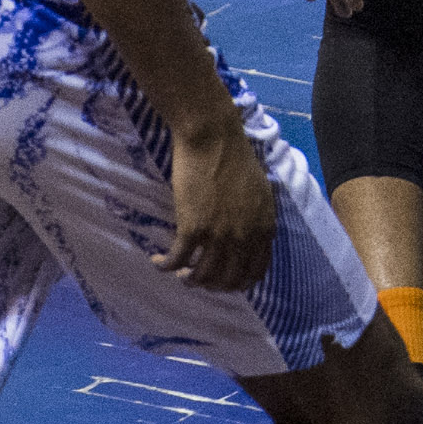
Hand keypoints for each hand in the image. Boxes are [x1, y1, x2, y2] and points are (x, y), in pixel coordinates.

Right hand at [154, 113, 281, 288]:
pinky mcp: (193, 229)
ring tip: (179, 273)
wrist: (213, 137)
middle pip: (228, 280)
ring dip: (188, 279)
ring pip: (202, 276)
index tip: (223, 281)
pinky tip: (158, 262)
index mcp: (264, 227)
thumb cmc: (236, 158)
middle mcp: (245, 237)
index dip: (238, 283)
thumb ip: (258, 219)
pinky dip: (165, 265)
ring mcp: (219, 235)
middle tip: (198, 278)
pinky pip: (177, 260)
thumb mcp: (260, 192)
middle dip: (212, 285)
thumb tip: (252, 239)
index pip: (256, 272)